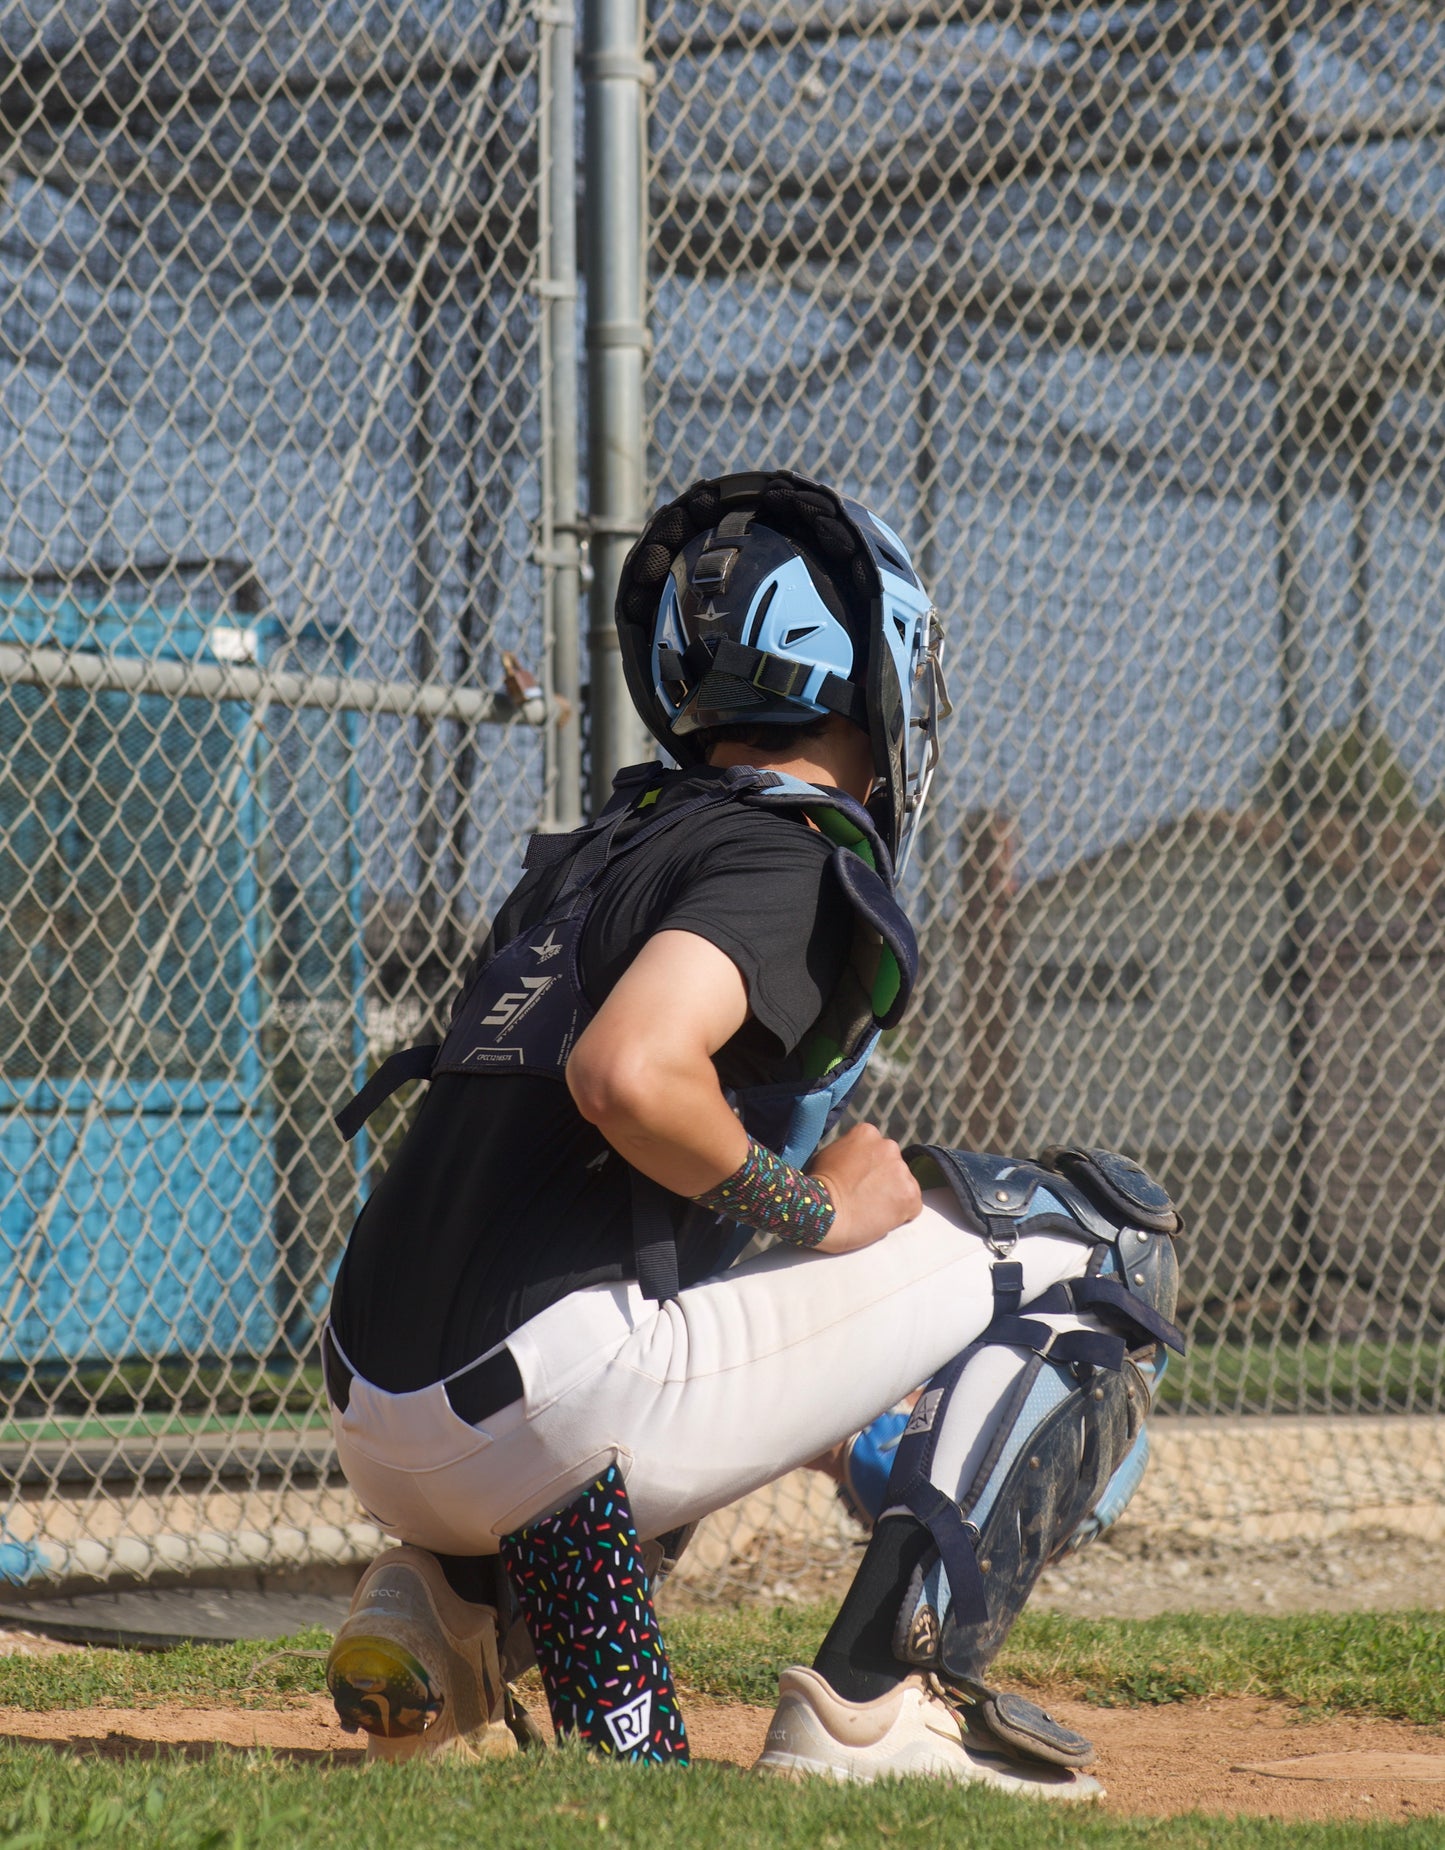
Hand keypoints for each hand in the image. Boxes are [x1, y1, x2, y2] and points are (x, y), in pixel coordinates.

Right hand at [807, 1122, 921, 1253]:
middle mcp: (889, 1146)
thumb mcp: (828, 1155)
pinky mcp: (911, 1195)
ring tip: (870, 1211)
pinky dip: (901, 1215)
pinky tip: (880, 1219)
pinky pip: (912, 1206)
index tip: (856, 1181)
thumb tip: (853, 1161)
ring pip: (904, 1185)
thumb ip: (847, 1151)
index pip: (876, 1149)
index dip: (867, 1168)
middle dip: (883, 1180)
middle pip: (892, 1165)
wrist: (822, 1214)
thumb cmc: (817, 1188)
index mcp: (867, 1133)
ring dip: (892, 1197)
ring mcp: (901, 1170)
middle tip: (864, 1197)